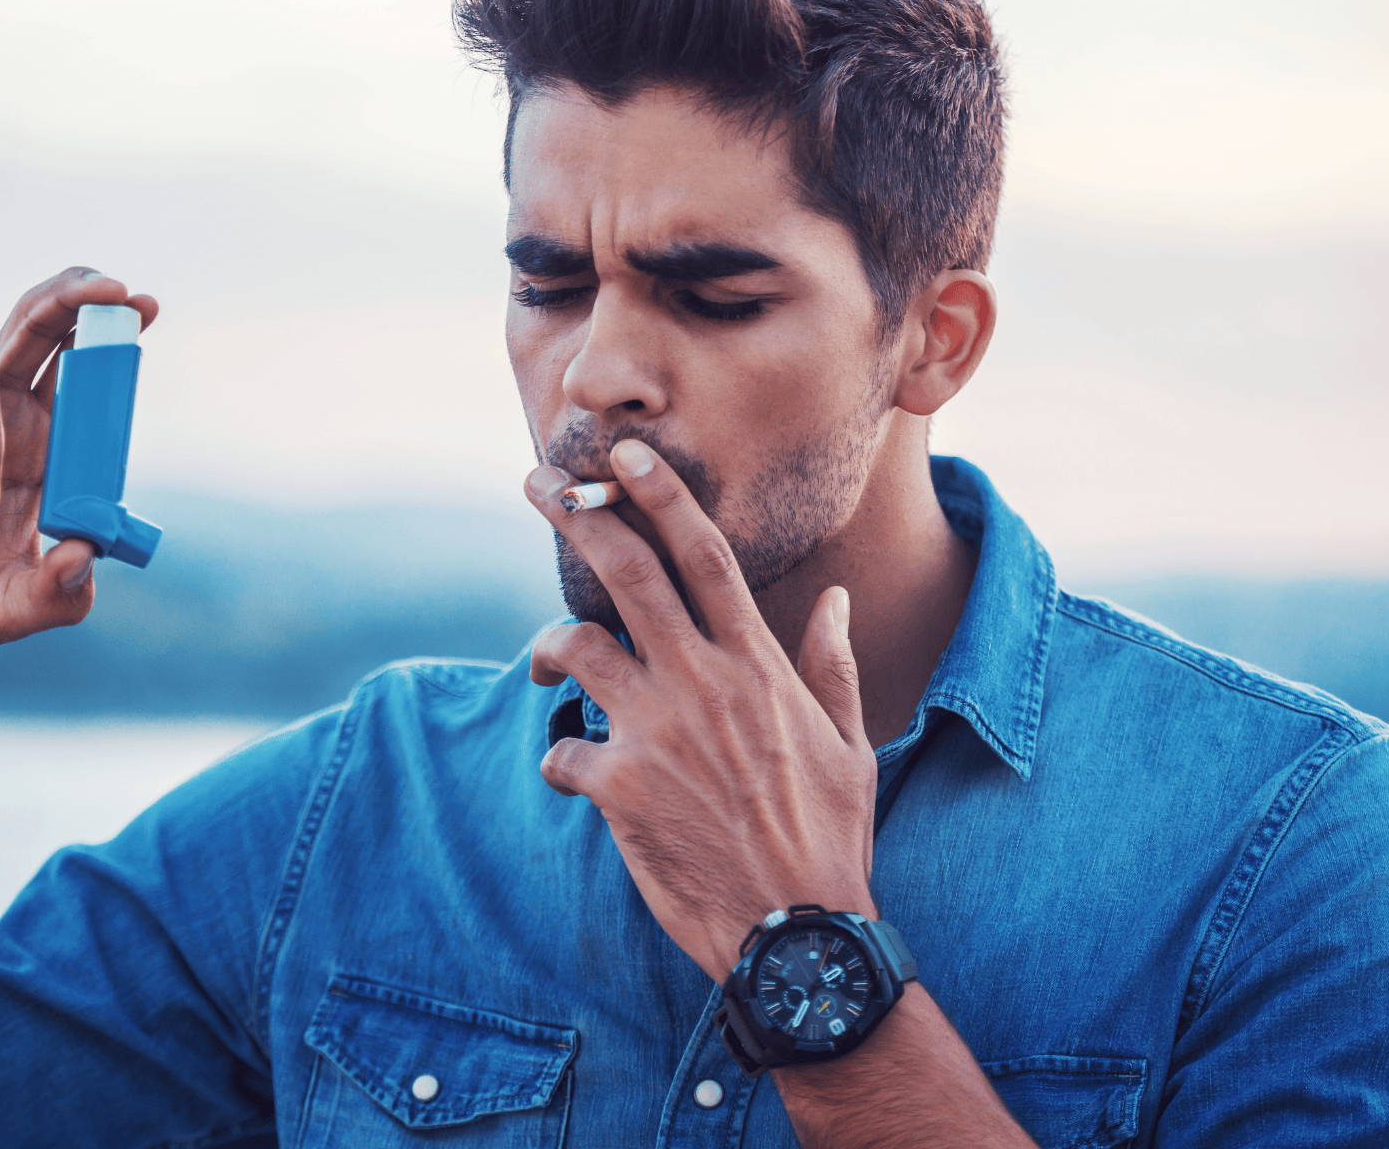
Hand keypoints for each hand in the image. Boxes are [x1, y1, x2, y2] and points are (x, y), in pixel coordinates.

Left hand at [525, 438, 877, 981]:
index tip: (624, 457)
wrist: (796, 932)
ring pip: (577, 646)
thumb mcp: (849, 744)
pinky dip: (562, 758)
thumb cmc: (830, 837)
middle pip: (626, 574)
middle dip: (577, 517)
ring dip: (551, 646)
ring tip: (546, 663)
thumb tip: (832, 600)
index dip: (661, 496)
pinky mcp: (618, 787)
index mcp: (757, 665)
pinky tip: (577, 776)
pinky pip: (563, 750)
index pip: (704, 556)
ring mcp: (656, 732)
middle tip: (539, 482)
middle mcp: (703, 683)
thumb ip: (831, 665)